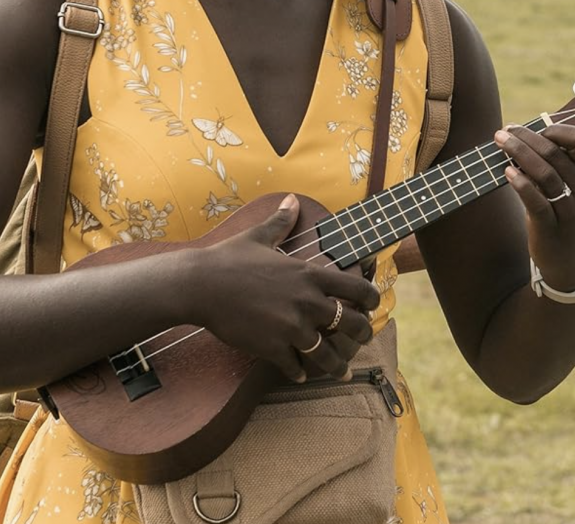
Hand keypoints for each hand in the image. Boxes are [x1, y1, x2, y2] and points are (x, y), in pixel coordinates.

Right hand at [191, 195, 378, 381]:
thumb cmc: (229, 258)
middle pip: (352, 324)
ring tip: (341, 372)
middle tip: (362, 340)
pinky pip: (295, 367)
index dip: (371, 300)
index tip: (373, 306)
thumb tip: (292, 199)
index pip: (356, 288)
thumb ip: (281, 221)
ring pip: (328, 354)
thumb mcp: (259, 236)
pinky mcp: (272, 347)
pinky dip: (299, 373)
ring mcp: (291, 327)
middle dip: (361, 335)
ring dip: (337, 366)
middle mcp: (307, 302)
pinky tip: (300, 375)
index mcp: (309, 274)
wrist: (200, 285)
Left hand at [495, 122, 574, 294]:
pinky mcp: (552, 228)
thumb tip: (522, 137)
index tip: (531, 128)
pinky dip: (521, 184)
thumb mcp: (571, 190)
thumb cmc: (565, 217)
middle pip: (555, 152)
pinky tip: (507, 172)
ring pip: (545, 173)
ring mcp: (571, 210)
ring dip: (519, 153)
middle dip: (526, 137)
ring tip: (499, 144)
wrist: (573, 264)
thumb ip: (554, 166)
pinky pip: (537, 202)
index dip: (556, 128)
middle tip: (503, 132)